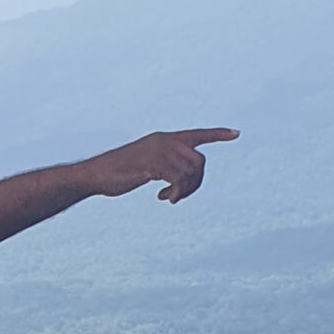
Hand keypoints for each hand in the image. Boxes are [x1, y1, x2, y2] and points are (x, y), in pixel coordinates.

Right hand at [87, 128, 238, 202]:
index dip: (217, 134)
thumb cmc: (119, 172)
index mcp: (165, 139)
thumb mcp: (146, 164)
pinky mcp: (152, 165)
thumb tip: (182, 178)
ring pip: (190, 173)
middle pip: (199, 161)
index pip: (197, 134)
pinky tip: (163, 199)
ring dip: (184, 191)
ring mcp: (159, 152)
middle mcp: (165, 142)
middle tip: (181, 195)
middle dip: (197, 182)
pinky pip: (178, 180)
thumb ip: (165, 165)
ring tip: (170, 198)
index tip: (236, 134)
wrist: (96, 174)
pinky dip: (176, 193)